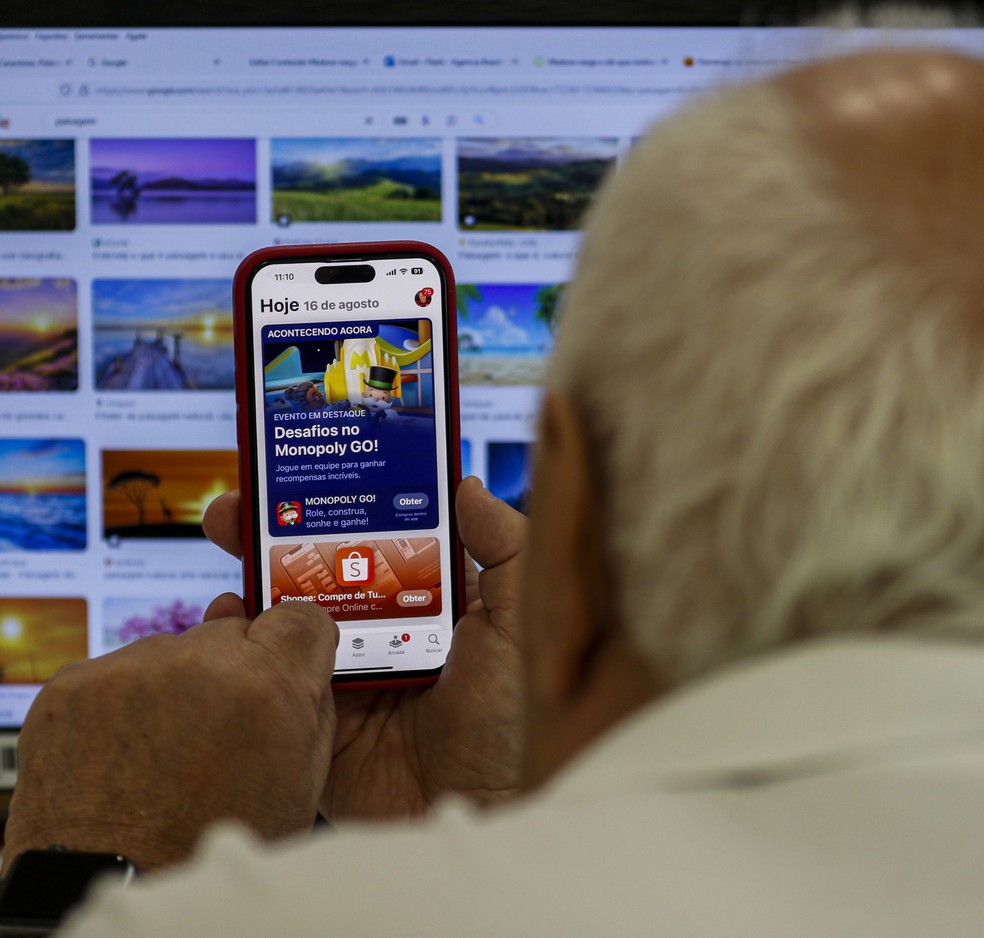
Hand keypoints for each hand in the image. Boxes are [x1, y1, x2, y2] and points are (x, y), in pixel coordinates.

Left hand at [2, 602, 337, 872]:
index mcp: (265, 687)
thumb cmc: (208, 845)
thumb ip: (310, 707)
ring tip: (167, 749)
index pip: (297, 617)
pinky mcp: (74, 685)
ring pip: (172, 651)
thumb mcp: (298, 784)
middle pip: (231, 632)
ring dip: (177, 685)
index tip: (286, 657)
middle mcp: (197, 664)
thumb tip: (304, 662)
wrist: (113, 887)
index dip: (294, 642)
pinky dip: (124, 702)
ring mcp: (130, 671)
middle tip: (219, 726)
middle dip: (233, 670)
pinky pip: (117, 671)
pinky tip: (127, 751)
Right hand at [203, 476, 527, 820]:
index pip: (377, 536)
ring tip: (229, 544)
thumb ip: (504, 549)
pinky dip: (242, 644)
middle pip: (319, 566)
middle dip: (276, 531)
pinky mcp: (313, 712)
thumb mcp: (519, 622)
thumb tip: (467, 483)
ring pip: (286, 611)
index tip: (307, 469)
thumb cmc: (512, 719)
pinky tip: (228, 619)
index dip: (343, 501)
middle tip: (239, 506)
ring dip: (252, 576)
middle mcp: (380, 626)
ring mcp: (343, 668)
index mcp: (428, 597)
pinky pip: (269, 671)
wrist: (477, 811)